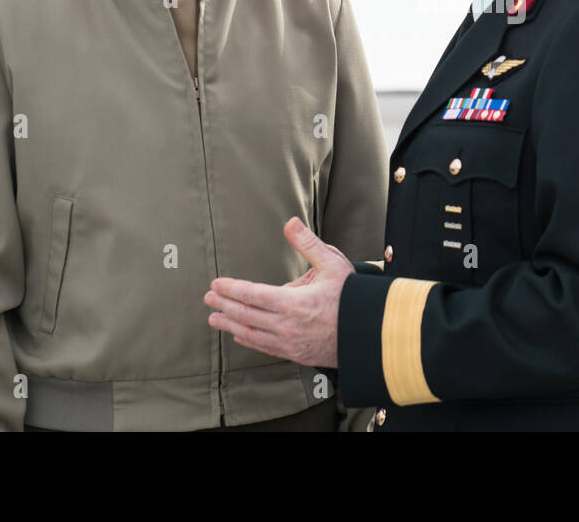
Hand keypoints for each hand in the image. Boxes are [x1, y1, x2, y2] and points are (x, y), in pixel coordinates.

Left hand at [205, 217, 354, 368]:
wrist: (370, 332)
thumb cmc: (352, 297)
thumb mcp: (332, 263)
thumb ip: (308, 244)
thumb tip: (290, 223)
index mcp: (294, 303)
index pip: (252, 294)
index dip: (231, 289)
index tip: (216, 283)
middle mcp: (287, 326)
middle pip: (246, 315)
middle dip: (224, 305)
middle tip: (208, 298)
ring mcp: (289, 343)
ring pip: (251, 334)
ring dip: (230, 325)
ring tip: (214, 319)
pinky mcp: (295, 354)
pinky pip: (264, 348)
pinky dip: (248, 340)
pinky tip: (240, 336)